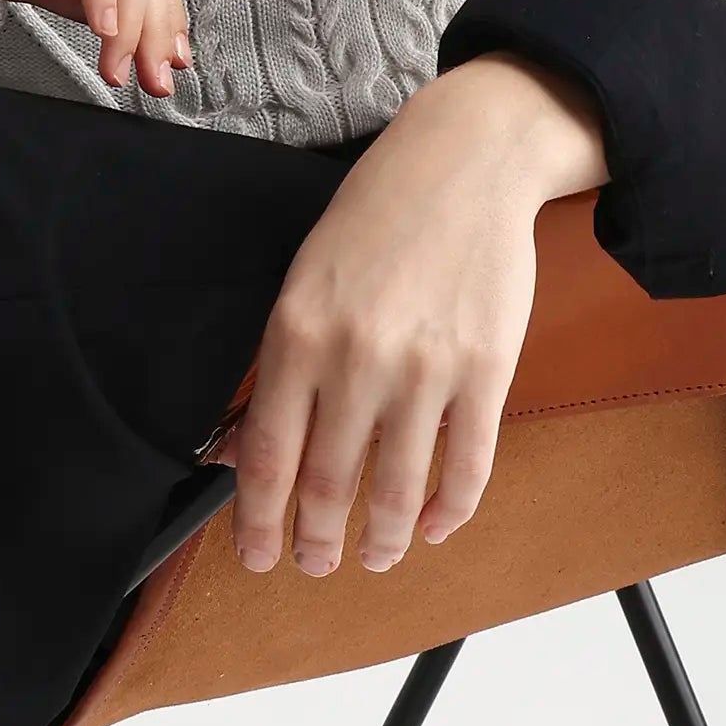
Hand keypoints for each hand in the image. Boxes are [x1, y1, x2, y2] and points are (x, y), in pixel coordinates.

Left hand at [212, 53, 607, 574]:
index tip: (257, 556)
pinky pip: (466, 469)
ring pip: (396, 492)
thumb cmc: (373, 217)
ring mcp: (425, 369)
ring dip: (381, 541)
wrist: (462, 162)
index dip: (259, 521)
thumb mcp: (302, 280)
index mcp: (295, 332)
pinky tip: (430, 526)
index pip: (266, 456)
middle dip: (316, 541)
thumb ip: (277, 368)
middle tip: (313, 563)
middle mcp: (356, 357)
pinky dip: (446, 512)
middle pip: (328, 485)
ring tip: (372, 556)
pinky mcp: (486, 371)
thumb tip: (239, 450)